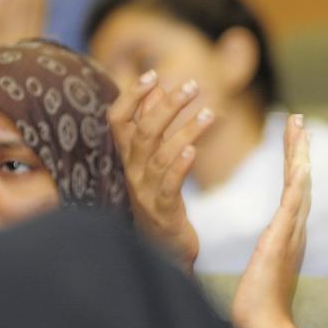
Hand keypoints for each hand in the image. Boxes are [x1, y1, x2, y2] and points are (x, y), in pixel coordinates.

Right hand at [108, 71, 211, 272]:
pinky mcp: (163, 212)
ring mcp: (145, 193)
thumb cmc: (162, 202)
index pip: (118, 120)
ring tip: (209, 113)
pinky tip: (194, 151)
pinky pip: (168, 185)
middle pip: (143, 131)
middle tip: (192, 86)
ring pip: (159, 155)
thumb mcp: (155, 162)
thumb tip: (159, 90)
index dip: (131, 96)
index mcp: (128, 159)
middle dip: (167, 106)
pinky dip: (179, 166)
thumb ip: (155, 128)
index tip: (153, 75)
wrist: (165, 252)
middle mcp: (132, 173)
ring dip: (184, 130)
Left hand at [231, 114, 310, 327]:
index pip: (292, 191)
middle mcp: (295, 230)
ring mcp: (292, 233)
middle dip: (300, 149)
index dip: (294, 164)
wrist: (263, 325)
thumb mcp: (260, 272)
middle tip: (300, 120)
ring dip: (300, 154)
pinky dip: (299, 180)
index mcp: (288, 235)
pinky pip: (293, 203)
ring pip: (299, 184)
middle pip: (300, 180)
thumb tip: (264, 257)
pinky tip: (302, 161)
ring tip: (300, 127)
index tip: (294, 140)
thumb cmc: (257, 306)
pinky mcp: (282, 239)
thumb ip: (266, 258)